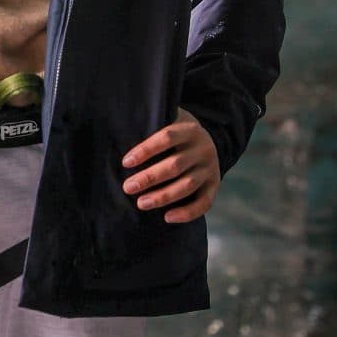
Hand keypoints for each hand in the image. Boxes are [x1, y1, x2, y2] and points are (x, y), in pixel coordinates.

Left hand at [120, 107, 219, 222]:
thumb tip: (122, 131)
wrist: (207, 142)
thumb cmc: (177, 134)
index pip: (167, 137)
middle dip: (149, 178)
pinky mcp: (214, 186)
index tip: (126, 162)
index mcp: (190, 130)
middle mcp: (203, 149)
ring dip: (163, 196)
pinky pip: (204, 203)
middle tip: (128, 187)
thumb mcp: (170, 119)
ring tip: (141, 203)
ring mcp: (210, 169)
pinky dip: (186, 213)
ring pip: (187, 185)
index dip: (146, 150)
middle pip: (175, 165)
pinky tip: (167, 217)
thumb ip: (153, 123)